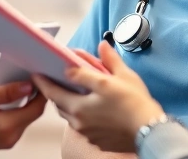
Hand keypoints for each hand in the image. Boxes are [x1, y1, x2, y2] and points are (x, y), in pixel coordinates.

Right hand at [0, 81, 46, 151]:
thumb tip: (27, 87)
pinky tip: (3, 101)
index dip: (41, 91)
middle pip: (32, 114)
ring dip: (22, 103)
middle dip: (32, 95)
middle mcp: (10, 137)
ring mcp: (6, 141)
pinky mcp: (2, 141)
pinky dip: (14, 111)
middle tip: (24, 77)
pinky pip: (16, 124)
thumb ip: (5, 92)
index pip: (36, 108)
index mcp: (6, 126)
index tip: (38, 77)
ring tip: (10, 87)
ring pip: (24, 118)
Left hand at [33, 41, 164, 152]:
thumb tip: (101, 46)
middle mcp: (79, 121)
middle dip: (56, 92)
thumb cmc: (136, 104)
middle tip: (54, 80)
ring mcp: (87, 133)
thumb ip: (106, 61)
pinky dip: (83, 116)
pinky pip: (83, 126)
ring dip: (69, 104)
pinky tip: (92, 108)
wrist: (151, 131)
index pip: (52, 92)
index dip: (42, 82)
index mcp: (79, 106)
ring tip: (74, 93)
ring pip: (71, 116)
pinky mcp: (97, 141)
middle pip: (60, 104)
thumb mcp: (120, 77)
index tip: (36, 74)